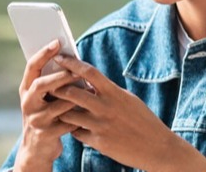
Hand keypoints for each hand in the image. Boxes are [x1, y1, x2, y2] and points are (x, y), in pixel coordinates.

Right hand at [14, 40, 79, 171]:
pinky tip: (89, 114)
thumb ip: (53, 81)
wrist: (37, 149)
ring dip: (75, 98)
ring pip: (58, 105)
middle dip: (60, 77)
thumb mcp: (44, 98)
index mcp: (26, 89)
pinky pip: (67, 122)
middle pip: (41, 85)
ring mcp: (35, 120)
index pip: (32, 67)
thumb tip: (72, 58)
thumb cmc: (47, 115)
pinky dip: (79, 117)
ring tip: (89, 92)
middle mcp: (27, 103)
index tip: (57, 42)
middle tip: (76, 71)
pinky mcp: (46, 134)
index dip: (44, 53)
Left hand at [51, 56, 205, 171]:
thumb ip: (108, 91)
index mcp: (114, 93)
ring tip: (56, 107)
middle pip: (72, 93)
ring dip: (61, 111)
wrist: (156, 147)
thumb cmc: (143, 120)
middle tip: (48, 84)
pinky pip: (77, 133)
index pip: (89, 72)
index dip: (72, 63)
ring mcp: (100, 126)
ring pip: (69, 115)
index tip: (59, 57)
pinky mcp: (98, 142)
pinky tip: (73, 127)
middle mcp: (105, 108)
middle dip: (57, 88)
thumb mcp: (128, 100)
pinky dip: (73, 128)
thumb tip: (89, 83)